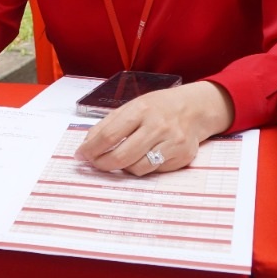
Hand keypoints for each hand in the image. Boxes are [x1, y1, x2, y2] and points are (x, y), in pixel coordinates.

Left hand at [73, 82, 232, 175]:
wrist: (195, 109)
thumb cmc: (157, 108)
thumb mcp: (132, 107)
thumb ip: (108, 124)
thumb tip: (86, 146)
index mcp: (141, 109)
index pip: (109, 135)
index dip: (92, 149)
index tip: (81, 155)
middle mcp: (158, 126)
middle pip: (122, 156)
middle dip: (103, 164)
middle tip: (95, 164)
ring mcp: (172, 143)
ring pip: (137, 168)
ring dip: (123, 168)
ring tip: (121, 159)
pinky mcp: (182, 157)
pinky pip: (153, 171)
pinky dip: (142, 168)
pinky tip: (141, 157)